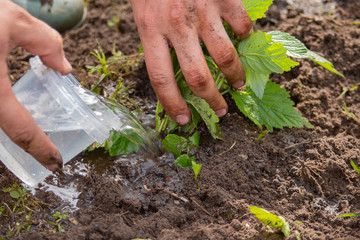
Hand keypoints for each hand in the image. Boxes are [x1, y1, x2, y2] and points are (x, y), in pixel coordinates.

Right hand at [0, 0, 71, 170]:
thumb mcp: (10, 19)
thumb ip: (45, 42)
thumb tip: (64, 67)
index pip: (20, 130)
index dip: (40, 149)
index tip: (55, 162)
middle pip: (0, 132)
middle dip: (23, 144)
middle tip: (43, 149)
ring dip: (8, 128)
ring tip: (28, 132)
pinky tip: (6, 105)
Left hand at [130, 0, 251, 124]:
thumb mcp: (143, 13)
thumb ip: (155, 38)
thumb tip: (173, 67)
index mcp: (150, 29)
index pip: (161, 79)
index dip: (173, 104)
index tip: (183, 118)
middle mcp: (177, 24)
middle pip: (198, 76)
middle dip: (212, 100)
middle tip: (220, 109)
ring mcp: (202, 10)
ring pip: (225, 56)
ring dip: (235, 76)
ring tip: (238, 84)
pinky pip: (241, 24)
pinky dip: (245, 36)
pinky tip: (241, 40)